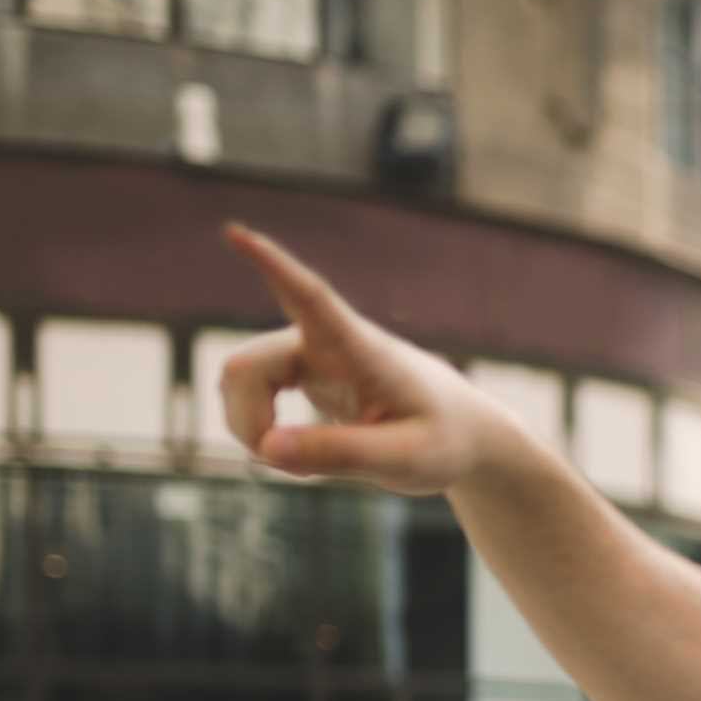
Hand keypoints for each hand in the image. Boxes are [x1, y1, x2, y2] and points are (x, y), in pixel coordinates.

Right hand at [217, 226, 526, 494]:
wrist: (462, 432)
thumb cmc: (444, 441)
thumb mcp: (406, 461)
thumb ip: (342, 455)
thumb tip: (267, 448)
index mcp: (363, 351)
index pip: (313, 300)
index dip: (273, 268)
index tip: (237, 232)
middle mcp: (328, 342)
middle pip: (248, 366)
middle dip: (248, 420)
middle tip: (287, 467)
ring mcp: (310, 353)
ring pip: (240, 378)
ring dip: (252, 427)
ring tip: (304, 466)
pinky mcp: (300, 370)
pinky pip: (248, 390)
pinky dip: (258, 426)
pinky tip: (295, 452)